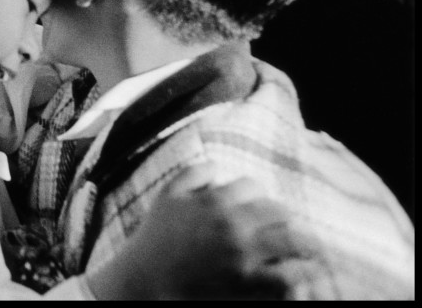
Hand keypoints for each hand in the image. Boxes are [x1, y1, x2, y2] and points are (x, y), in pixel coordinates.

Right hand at [86, 163, 318, 299]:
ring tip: (305, 252)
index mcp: (216, 201)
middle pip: (280, 213)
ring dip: (300, 244)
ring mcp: (242, 255)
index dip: (258, 196)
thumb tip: (218, 166)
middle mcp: (233, 225)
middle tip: (286, 229)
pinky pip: (286, 276)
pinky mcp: (246, 283)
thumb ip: (192, 173)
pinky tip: (296, 274)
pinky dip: (296, 274)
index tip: (259, 208)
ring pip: (291, 242)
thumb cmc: (155, 238)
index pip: (254, 187)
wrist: (145, 279)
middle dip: (284, 220)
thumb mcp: (167, 195)